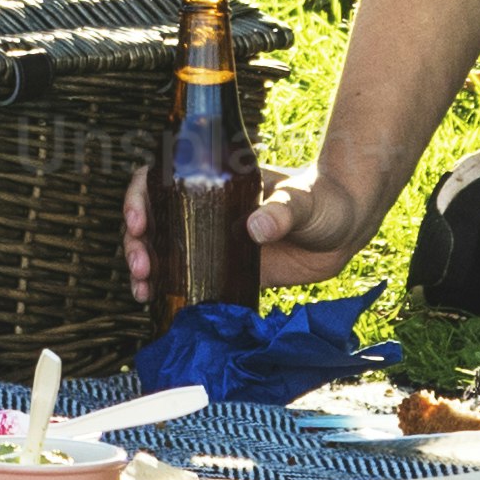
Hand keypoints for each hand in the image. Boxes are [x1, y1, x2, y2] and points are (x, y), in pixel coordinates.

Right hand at [121, 163, 381, 283]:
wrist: (344, 229)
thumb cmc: (323, 199)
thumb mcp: (302, 200)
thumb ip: (282, 211)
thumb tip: (257, 228)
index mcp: (215, 182)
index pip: (161, 179)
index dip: (139, 197)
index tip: (139, 221)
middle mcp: (205, 208)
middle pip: (152, 219)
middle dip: (135, 241)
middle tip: (141, 265)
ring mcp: (212, 240)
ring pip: (162, 249)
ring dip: (143, 268)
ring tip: (141, 288)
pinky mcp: (224, 269)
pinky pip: (186, 277)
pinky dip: (166, 289)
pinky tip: (155, 301)